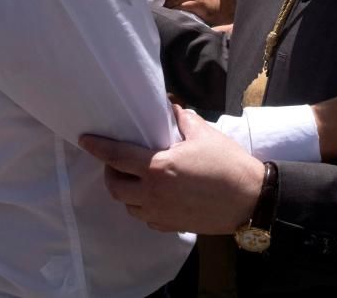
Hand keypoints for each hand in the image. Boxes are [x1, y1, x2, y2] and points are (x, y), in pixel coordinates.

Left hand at [79, 104, 264, 233]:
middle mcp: (152, 193)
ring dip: (126, 191)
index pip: (117, 157)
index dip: (98, 147)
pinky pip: (146, 217)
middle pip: (115, 186)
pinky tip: (155, 195)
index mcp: (157, 168)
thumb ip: (183, 119)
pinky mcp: (171, 226)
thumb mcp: (204, 134)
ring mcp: (160, 213)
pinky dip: (143, 205)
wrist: (250, 199)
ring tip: (137, 178)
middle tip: (118, 161)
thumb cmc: (227, 164)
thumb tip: (173, 109)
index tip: (85, 140)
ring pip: (128, 205)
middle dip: (110, 172)